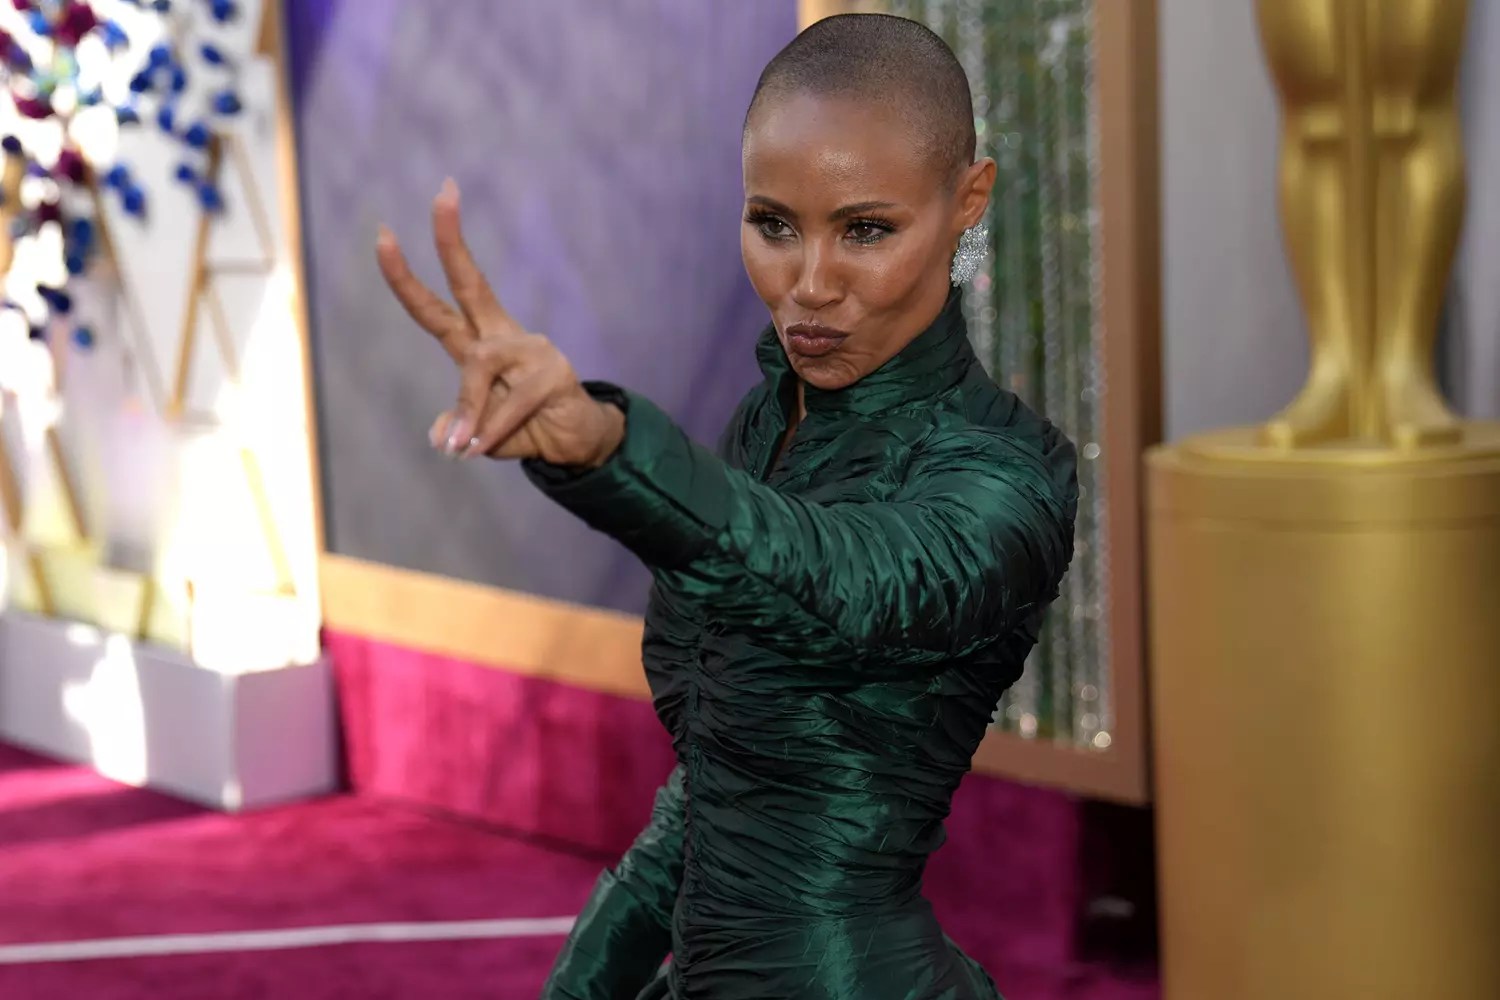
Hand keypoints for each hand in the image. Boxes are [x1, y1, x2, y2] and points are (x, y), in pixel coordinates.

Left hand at [375, 179, 623, 466]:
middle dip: (452, 239)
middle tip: (442, 192)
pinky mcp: (552, 374)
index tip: (384, 234)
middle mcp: (504, 337)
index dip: (406, 277)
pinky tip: (480, 448)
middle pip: (471, 283)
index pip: (437, 306)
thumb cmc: (526, 429)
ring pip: (478, 366)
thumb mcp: (480, 432)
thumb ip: (458, 425)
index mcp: (480, 344)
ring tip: (462, 448)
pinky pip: (509, 403)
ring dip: (470, 410)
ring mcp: (531, 350)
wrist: (577, 445)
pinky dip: (491, 430)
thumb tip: (443, 433)